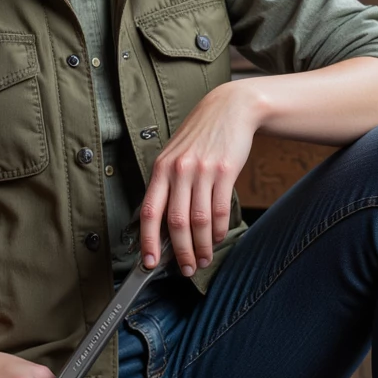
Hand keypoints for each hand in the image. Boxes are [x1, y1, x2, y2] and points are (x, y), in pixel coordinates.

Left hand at [139, 81, 258, 276]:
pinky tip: (218, 237)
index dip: (148, 241)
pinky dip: (219, 230)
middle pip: (176, 223)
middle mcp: (178, 170)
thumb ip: (167, 186)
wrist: (230, 108)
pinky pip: (220, 210)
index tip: (150, 264)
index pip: (149, 212)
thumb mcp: (175, 156)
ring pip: (199, 221)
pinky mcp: (226, 171)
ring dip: (202, 246)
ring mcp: (202, 171)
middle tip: (186, 269)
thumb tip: (161, 226)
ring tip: (204, 259)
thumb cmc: (200, 136)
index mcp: (161, 169)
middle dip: (181, 253)